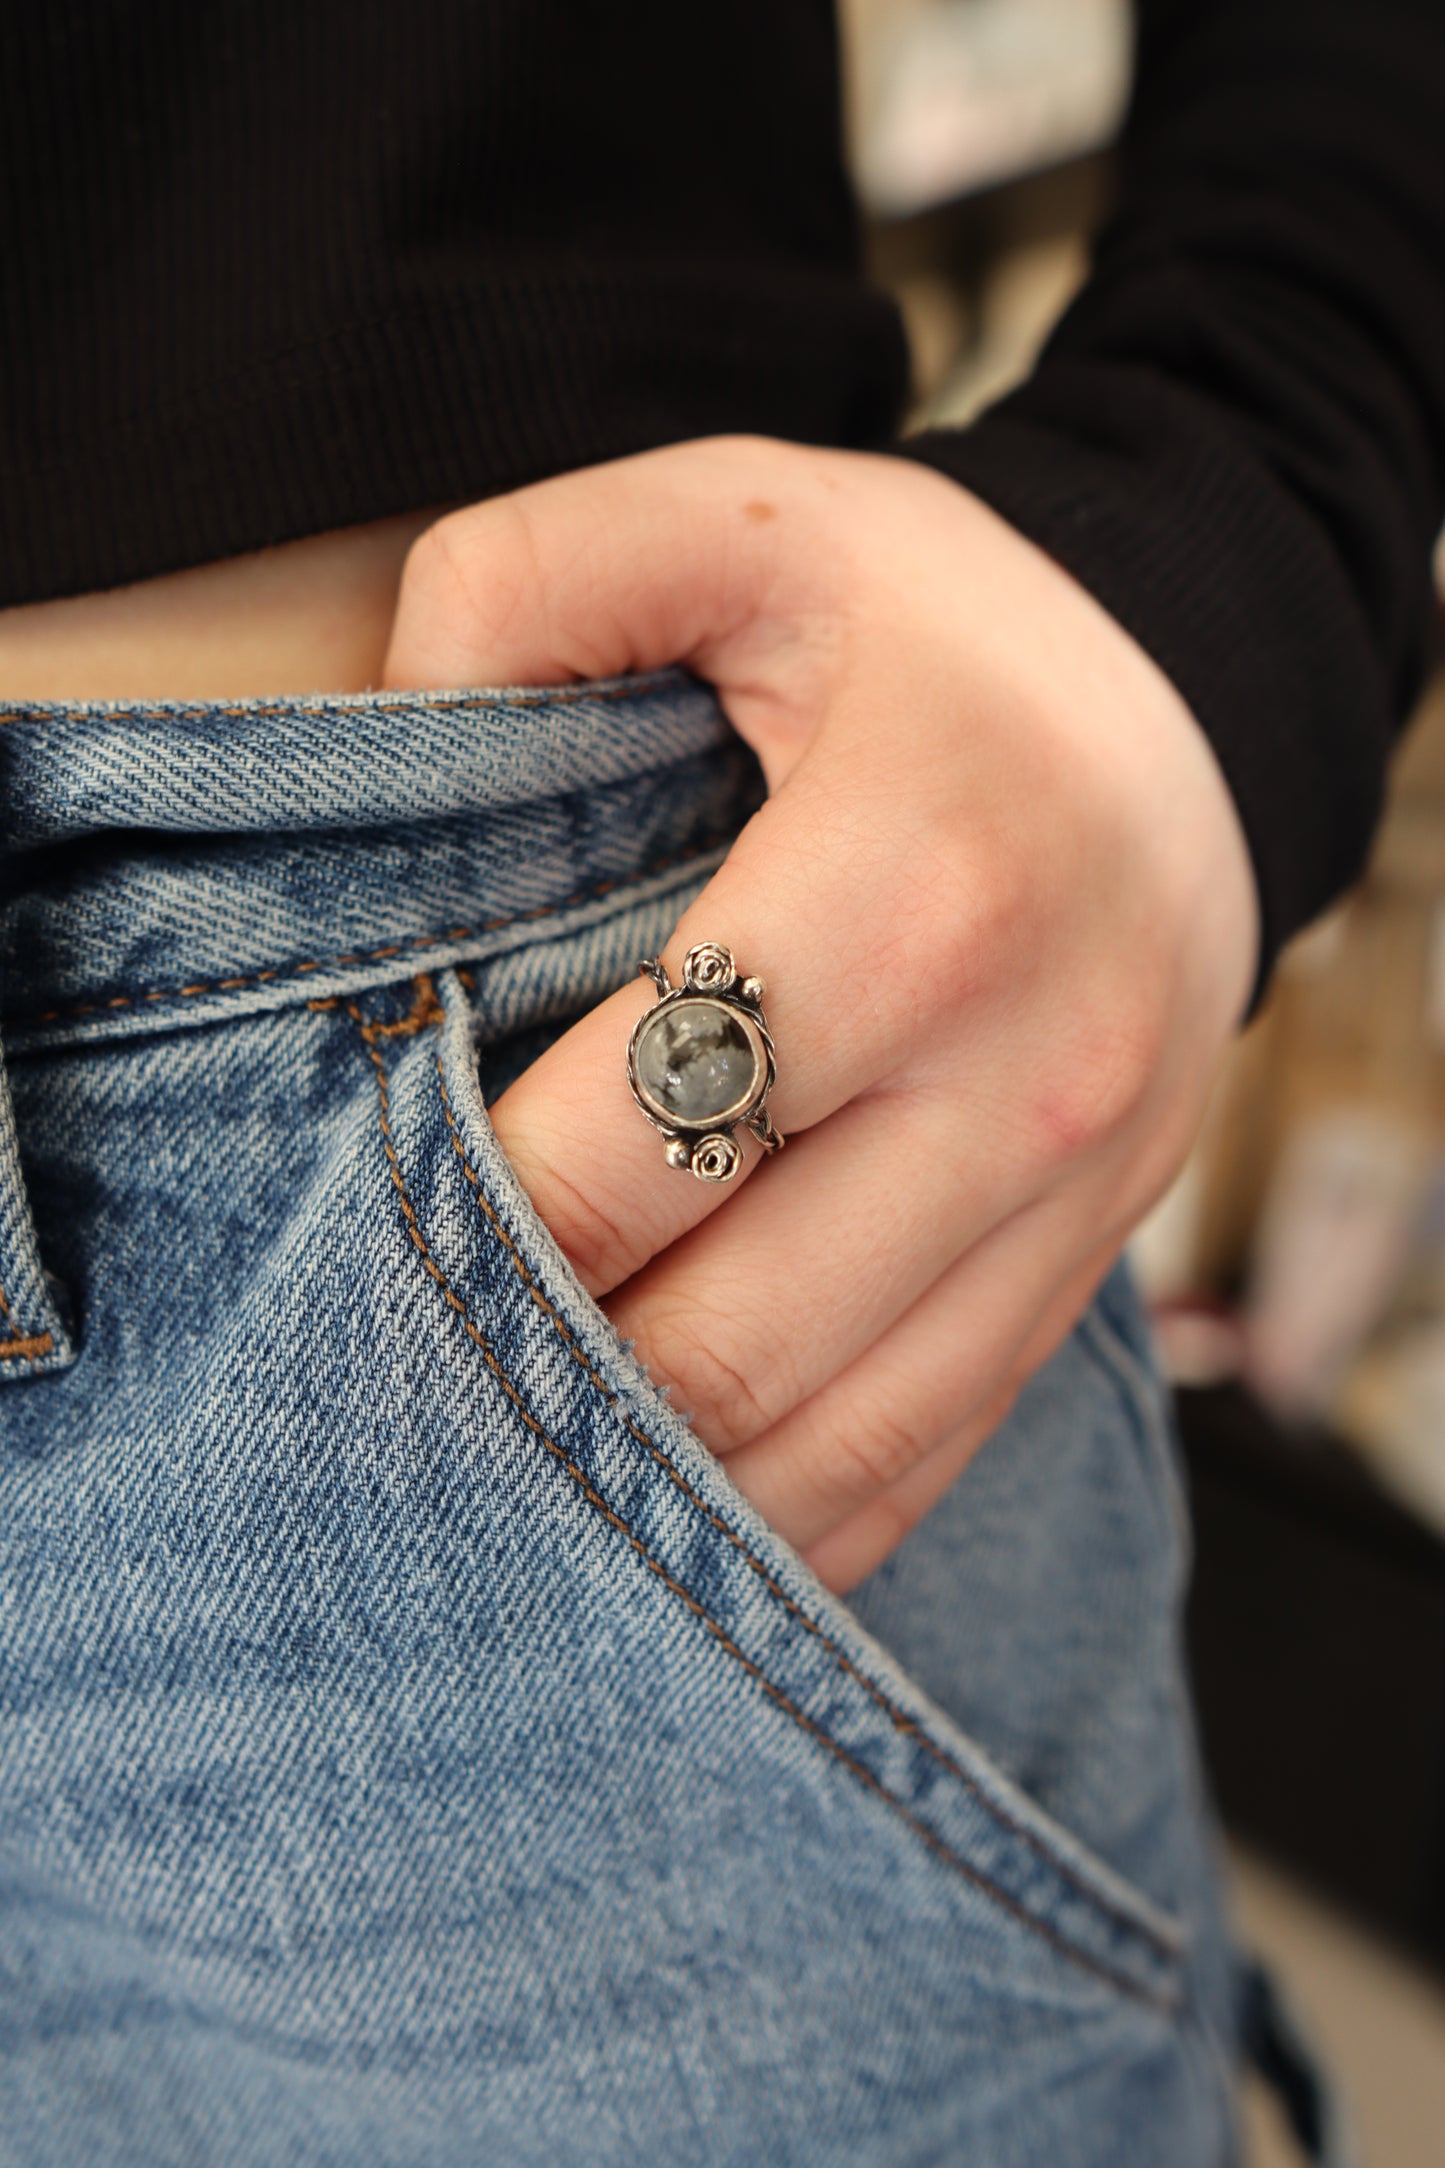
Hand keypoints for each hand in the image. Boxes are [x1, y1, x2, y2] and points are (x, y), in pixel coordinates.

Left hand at [383, 438, 1256, 1591]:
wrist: (1195, 713)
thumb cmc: (940, 631)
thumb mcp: (742, 516)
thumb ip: (526, 585)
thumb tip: (385, 727)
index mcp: (923, 888)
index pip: (633, 1140)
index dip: (463, 1219)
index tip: (349, 1228)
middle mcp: (1022, 1079)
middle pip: (725, 1335)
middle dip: (540, 1384)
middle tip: (392, 1383)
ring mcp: (1075, 1200)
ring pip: (828, 1441)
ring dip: (654, 1488)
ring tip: (505, 1480)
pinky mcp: (1087, 1266)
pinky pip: (925, 1455)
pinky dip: (785, 1514)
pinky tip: (669, 1513)